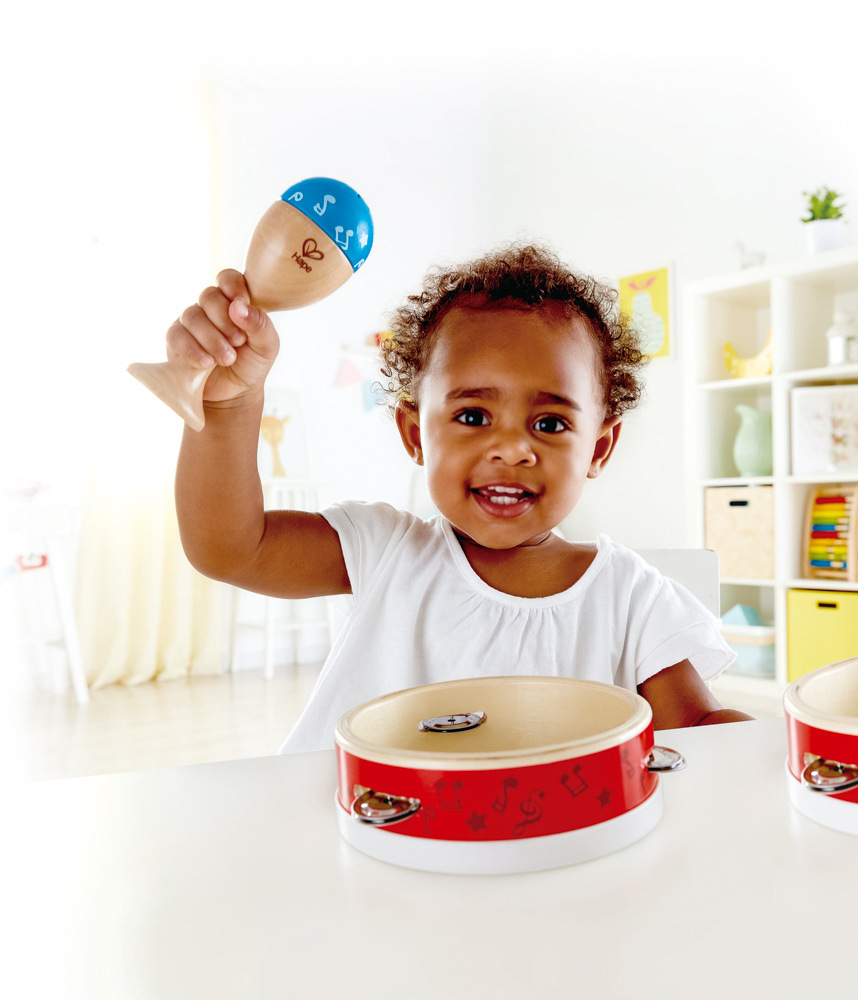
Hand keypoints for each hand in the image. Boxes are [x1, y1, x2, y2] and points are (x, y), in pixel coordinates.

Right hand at [166, 269, 279, 402]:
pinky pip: (177, 336)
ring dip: (212, 339)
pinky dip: (193, 350)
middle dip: (224, 320)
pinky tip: (207, 363)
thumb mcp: (267, 346)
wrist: (235, 392)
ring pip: (192, 316)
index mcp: (234, 302)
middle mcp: (210, 308)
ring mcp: (191, 322)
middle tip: (238, 341)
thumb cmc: (252, 364)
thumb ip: (260, 324)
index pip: (228, 278)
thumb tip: (238, 306)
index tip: (242, 304)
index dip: (233, 286)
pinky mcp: (176, 340)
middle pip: (208, 296)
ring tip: (227, 359)